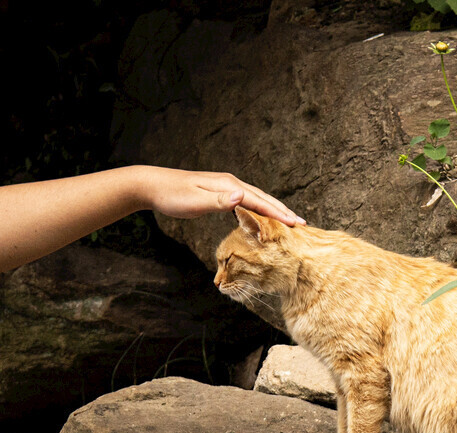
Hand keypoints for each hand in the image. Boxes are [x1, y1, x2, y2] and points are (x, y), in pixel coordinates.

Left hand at [137, 166, 304, 225]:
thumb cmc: (172, 195)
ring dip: (274, 209)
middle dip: (283, 211)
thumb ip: (219, 200)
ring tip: (289, 220)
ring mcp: (226, 186)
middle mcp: (231, 183)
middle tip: (302, 224)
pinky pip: (248, 201)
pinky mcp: (221, 192)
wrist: (153, 185)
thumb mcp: (195, 200)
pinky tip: (262, 216)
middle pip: (263, 198)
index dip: (278, 213)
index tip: (296, 224)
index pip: (259, 201)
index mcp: (229, 185)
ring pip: (257, 198)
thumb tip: (241, 196)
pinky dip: (260, 209)